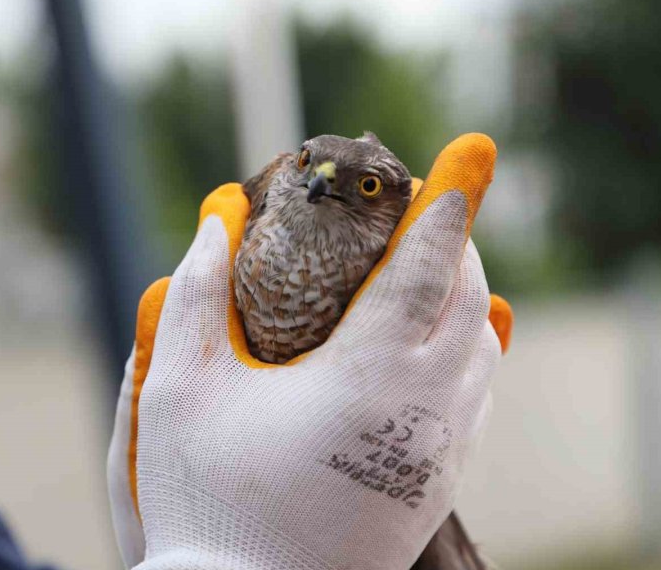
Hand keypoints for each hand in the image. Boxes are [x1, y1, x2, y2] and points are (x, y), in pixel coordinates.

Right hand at [108, 134, 511, 568]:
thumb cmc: (203, 501)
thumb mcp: (180, 388)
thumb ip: (197, 294)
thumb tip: (216, 222)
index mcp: (366, 379)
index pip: (425, 269)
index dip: (445, 207)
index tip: (466, 158)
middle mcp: (421, 413)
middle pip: (467, 303)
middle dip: (455, 246)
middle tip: (427, 212)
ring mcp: (436, 455)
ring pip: (481, 352)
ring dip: (464, 299)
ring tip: (430, 269)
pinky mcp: (435, 488)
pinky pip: (475, 400)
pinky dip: (466, 352)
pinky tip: (433, 343)